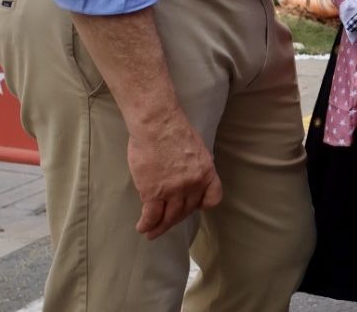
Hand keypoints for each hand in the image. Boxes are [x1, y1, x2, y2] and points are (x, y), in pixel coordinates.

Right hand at [128, 113, 222, 238]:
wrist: (158, 124)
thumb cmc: (173, 130)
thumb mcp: (196, 149)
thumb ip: (194, 166)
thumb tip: (187, 175)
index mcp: (207, 171)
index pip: (213, 198)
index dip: (201, 205)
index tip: (192, 208)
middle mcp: (194, 183)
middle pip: (186, 210)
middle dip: (175, 219)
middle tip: (165, 225)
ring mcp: (174, 190)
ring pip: (169, 216)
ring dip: (160, 227)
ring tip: (152, 232)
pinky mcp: (154, 192)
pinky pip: (152, 215)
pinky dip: (147, 224)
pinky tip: (143, 227)